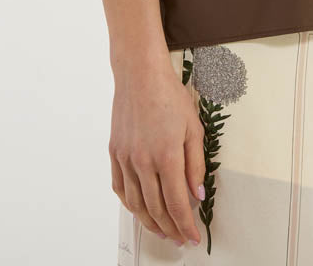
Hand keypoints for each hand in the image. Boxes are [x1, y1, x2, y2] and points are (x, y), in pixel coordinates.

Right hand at [109, 55, 205, 246]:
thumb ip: (196, 164)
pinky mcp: (114, 153)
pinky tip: (139, 210)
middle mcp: (143, 161)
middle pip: (157, 209)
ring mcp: (126, 158)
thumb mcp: (193, 127)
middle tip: (180, 238)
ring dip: (150, 222)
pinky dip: (130, 205)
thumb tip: (197, 195)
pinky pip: (120, 188)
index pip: (177, 203)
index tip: (193, 237)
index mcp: (167, 155)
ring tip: (162, 231)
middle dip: (171, 229)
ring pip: (136, 204)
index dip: (186, 225)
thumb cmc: (169, 96)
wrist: (140, 75)